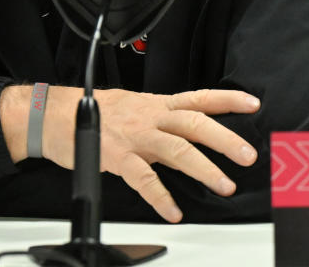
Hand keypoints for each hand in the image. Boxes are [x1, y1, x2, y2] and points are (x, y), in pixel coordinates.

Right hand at [0, 85, 259, 222]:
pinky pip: (143, 179)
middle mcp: (150, 117)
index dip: (226, 100)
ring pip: (176, 149)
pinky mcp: (117, 156)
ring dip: (204, 168)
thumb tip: (189, 141)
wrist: (55, 116)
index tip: (252, 104)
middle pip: (194, 124)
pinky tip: (173, 210)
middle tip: (246, 155)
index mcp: (156, 104)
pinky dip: (160, 196)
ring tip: (224, 185)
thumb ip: (162, 126)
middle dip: (224, 139)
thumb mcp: (134, 110)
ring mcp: (134, 136)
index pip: (198, 98)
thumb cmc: (94, 114)